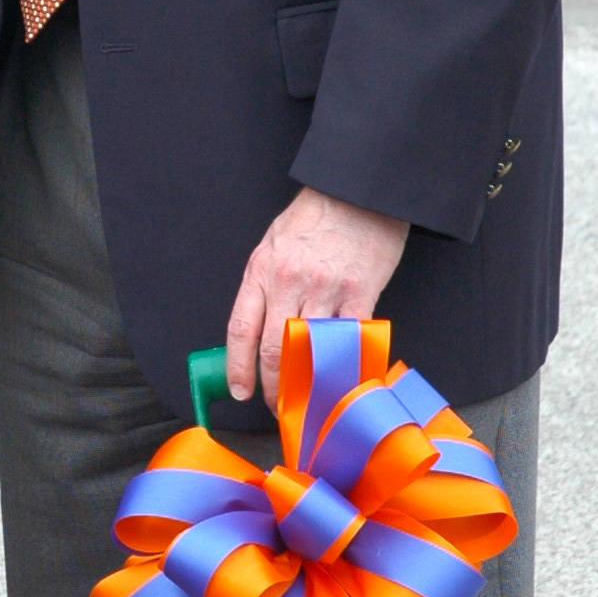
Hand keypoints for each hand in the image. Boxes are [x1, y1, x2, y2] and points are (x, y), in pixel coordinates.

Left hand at [226, 188, 410, 414]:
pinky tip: (343, 378)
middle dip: (272, 386)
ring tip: (309, 398)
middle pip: (274, 349)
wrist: (358, 192)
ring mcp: (325, 290)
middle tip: (278, 405)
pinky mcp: (360, 294)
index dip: (238, 367)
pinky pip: (350, 340)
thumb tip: (259, 328)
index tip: (240, 390)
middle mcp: (289, 283)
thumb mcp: (273, 244)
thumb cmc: (315, 216)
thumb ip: (264, 285)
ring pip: (310, 351)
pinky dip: (345, 363)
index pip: (241, 330)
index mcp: (262, 271)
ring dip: (308, 381)